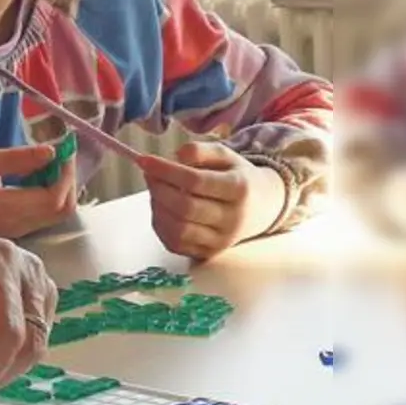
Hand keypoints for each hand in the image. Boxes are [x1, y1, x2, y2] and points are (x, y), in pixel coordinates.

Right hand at [0, 145, 75, 238]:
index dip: (66, 173)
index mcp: (8, 211)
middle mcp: (18, 226)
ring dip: (59, 185)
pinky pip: (43, 213)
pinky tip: (36, 174)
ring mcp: (17, 230)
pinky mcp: (14, 227)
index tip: (62, 148)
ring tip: (48, 161)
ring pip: (55, 213)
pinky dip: (48, 192)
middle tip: (59, 153)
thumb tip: (51, 153)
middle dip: (67, 179)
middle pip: (62, 209)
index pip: (55, 198)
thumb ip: (15, 159)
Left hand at [139, 142, 286, 259]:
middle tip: (150, 174)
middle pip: (185, 207)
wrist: (261, 207)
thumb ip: (200, 150)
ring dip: (158, 208)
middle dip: (158, 189)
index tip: (144, 160)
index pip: (195, 181)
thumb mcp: (225, 155)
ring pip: (178, 230)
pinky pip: (175, 244)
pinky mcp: (209, 253)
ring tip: (157, 191)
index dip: (165, 170)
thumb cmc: (236, 177)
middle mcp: (233, 218)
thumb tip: (175, 157)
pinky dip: (161, 225)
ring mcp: (221, 240)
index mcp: (239, 189)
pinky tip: (162, 208)